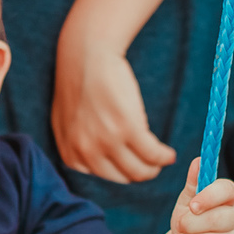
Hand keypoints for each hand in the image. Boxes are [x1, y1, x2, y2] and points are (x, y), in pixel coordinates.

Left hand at [52, 17, 175, 183]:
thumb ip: (75, 144)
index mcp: (71, 154)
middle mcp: (87, 152)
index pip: (104, 177)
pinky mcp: (128, 128)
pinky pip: (153, 154)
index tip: (133, 164)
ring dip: (155, 168)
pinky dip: (164, 157)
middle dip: (141, 173)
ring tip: (162, 159)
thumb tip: (91, 163)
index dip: (123, 171)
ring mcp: (107, 141)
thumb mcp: (65, 121)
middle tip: (152, 164)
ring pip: (140, 170)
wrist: (86, 55)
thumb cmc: (77, 83)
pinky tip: (168, 153)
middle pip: (124, 178)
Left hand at [170, 158, 233, 233]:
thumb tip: (198, 161)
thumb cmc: (189, 221)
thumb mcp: (188, 202)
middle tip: (179, 226)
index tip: (192, 206)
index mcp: (230, 199)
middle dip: (188, 225)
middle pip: (216, 220)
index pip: (228, 190)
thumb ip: (193, 184)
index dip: (209, 196)